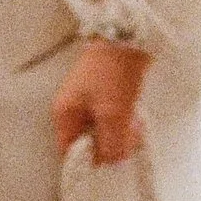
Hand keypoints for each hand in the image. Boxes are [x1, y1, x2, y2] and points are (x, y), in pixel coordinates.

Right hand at [54, 40, 150, 165]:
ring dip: (120, 132)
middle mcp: (72, 109)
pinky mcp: (103, 92)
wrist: (126, 36)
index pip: (70, 150)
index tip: (112, 160)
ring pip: (102, 129)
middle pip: (88, 141)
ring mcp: (87, 99)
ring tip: (136, 125)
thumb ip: (111, 143)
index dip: (90, 160)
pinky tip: (136, 116)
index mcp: (64, 114)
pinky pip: (111, 117)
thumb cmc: (113, 74)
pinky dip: (124, 120)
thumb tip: (113, 163)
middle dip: (110, 144)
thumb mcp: (112, 114)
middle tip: (130, 138)